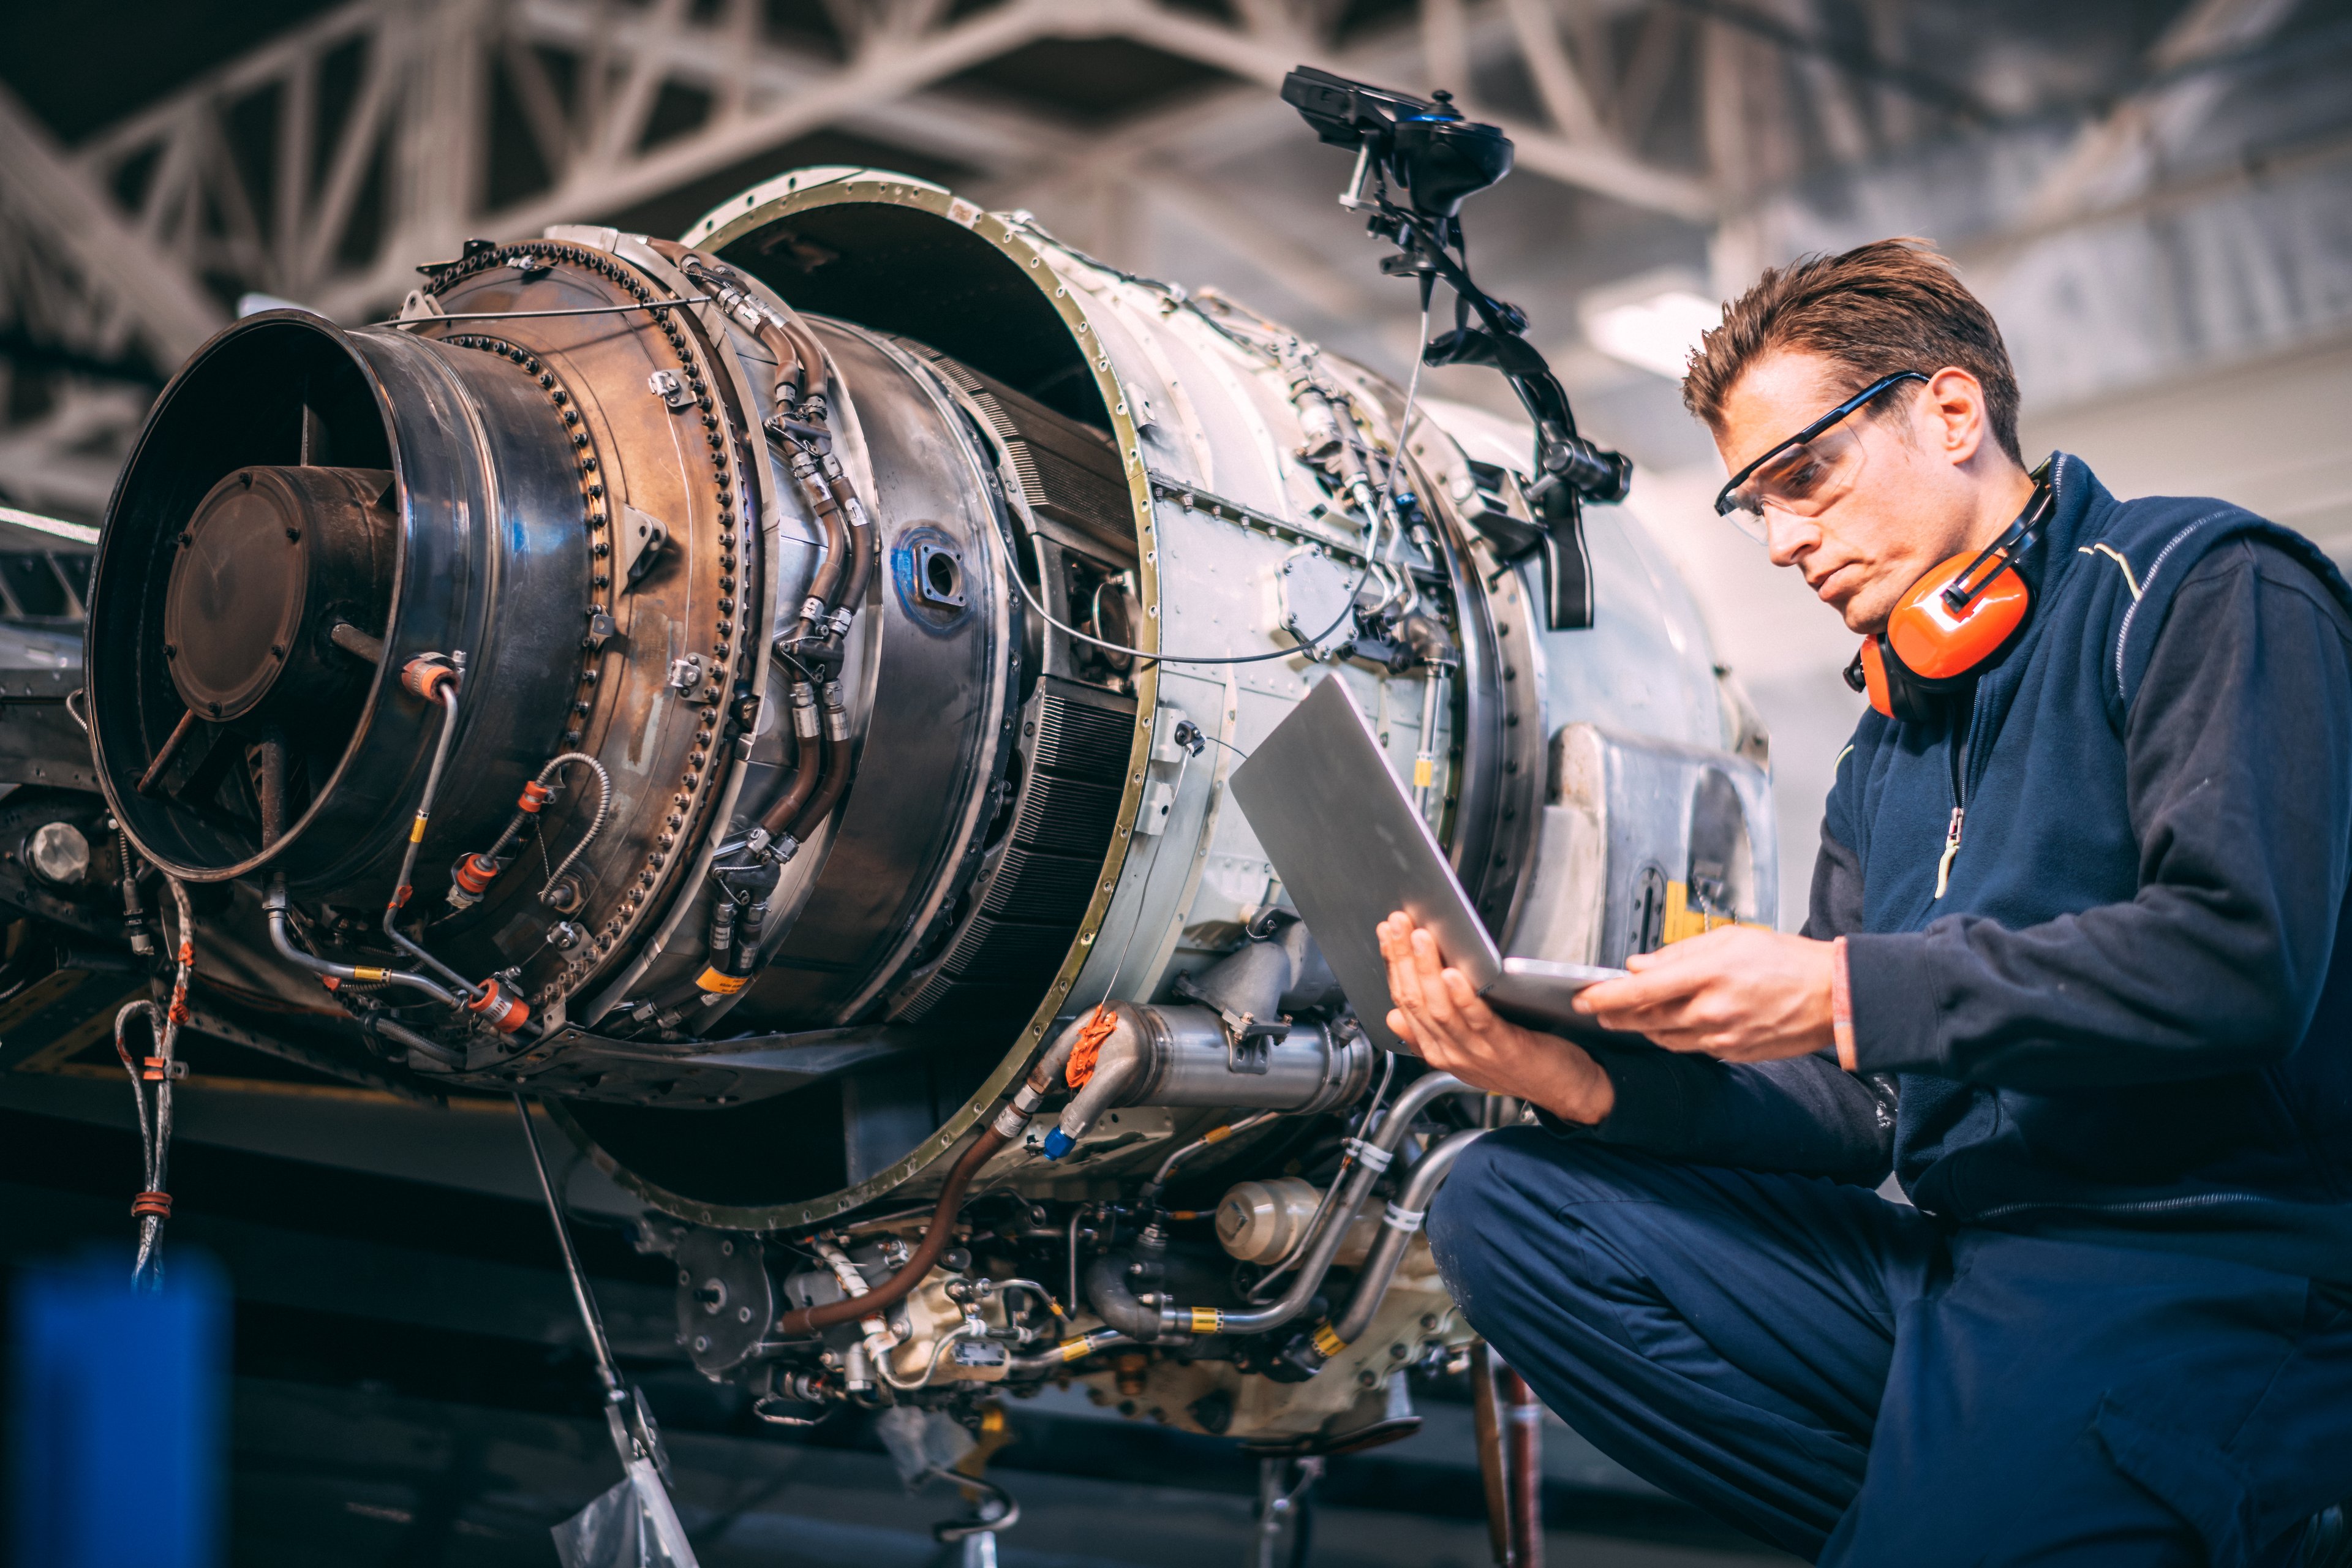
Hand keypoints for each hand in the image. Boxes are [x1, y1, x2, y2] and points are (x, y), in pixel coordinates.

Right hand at [1377, 913, 1615, 1124]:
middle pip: (1415, 1002)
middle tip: (1398, 924)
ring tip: (1420, 938)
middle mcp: (1450, 1052)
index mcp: (1437, 1050)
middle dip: (1402, 959)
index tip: (1388, 934)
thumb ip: (1430, 1034)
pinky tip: (1453, 975)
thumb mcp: (1466, 1051)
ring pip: (1439, 1009)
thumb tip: (1394, 1016)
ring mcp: (1475, 1052)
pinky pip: (1477, 1021)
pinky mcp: (1504, 1048)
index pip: (1404, 1002)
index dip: (1393, 965)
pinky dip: (1462, 997)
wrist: (1565, 1090)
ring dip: (1426, 970)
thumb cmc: (1521, 1064)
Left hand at [1573, 925, 1835, 1061]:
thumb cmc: (1786, 960)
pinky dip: (1674, 1035)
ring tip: (1633, 1013)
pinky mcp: (1732, 1053)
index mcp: (1709, 974)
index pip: (1641, 990)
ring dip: (1643, 1026)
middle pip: (1645, 1018)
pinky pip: (1690, 1047)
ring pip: (1663, 1037)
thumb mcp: (1730, 939)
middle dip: (1615, 1015)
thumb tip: (1639, 965)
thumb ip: (1678, 954)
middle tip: (1598, 1008)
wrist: (1832, 996)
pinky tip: (1674, 1023)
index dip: (1605, 996)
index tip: (1584, 996)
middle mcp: (1711, 1010)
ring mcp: (1722, 1037)